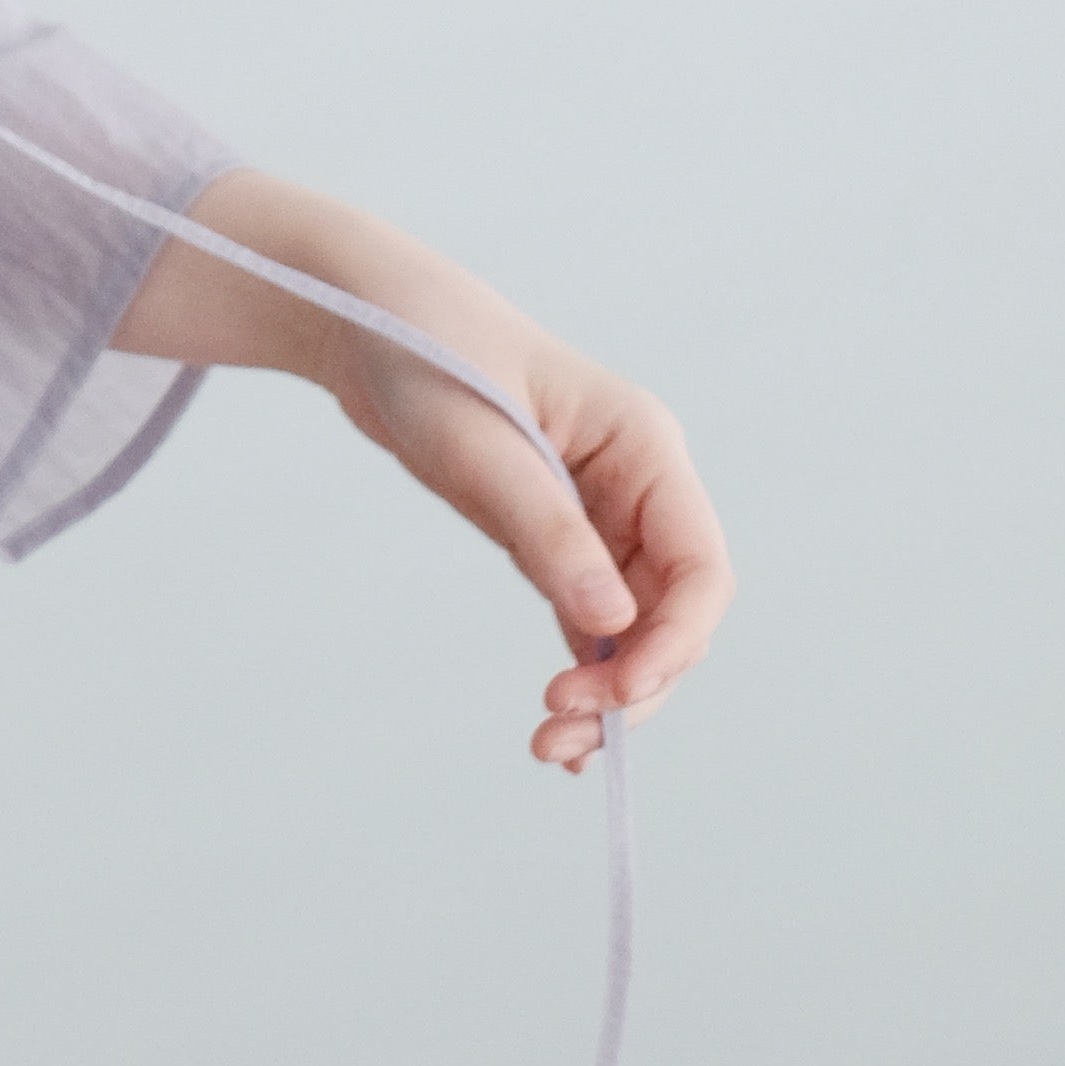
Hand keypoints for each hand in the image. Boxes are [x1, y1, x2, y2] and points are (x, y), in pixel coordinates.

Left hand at [117, 166, 735, 773]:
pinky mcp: (557, 536)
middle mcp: (638, 485)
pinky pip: (591, 619)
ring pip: (635, 627)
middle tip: (561, 732)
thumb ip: (545, 530)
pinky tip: (560, 727)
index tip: (614, 693)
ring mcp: (602, 514)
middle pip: (674, 611)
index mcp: (645, 446)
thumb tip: (610, 621)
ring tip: (549, 746)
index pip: (699, 568)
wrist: (365, 319)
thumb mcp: (480, 445)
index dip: (673, 642)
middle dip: (635, 682)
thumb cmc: (426, 354)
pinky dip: (584, 670)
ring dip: (607, 690)